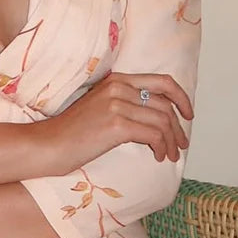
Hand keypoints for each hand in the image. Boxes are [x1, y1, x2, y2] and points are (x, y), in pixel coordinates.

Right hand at [49, 72, 193, 172]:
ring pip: (162, 121)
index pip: (162, 82)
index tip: (188, 115)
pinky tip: (159, 157)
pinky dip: (162, 148)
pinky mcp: (117, 124)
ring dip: (172, 141)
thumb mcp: (101, 107)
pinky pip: (154, 135)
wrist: (49, 145)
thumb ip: (126, 104)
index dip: (181, 97)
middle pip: (166, 104)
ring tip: (171, 155)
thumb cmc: (73, 132)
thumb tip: (156, 118)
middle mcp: (119, 87)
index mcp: (117, 80)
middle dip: (179, 127)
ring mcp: (117, 104)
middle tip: (182, 143)